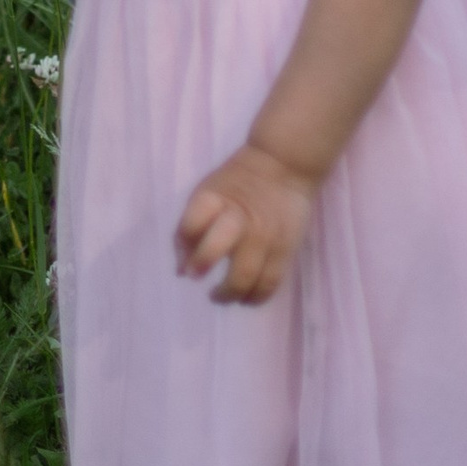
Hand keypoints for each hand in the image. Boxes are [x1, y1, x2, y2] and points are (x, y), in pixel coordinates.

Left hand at [177, 143, 316, 304]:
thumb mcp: (207, 193)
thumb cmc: (237, 183)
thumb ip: (190, 229)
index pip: (191, 224)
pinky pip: (270, 283)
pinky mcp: (285, 250)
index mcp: (214, 199)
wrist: (283, 166)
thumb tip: (181, 271)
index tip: (185, 261)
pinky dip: (256, 297)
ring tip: (222, 296)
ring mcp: (265, 236)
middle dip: (203, 266)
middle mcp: (239, 218)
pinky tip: (245, 299)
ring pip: (247, 276)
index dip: (184, 245)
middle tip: (199, 278)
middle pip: (217, 248)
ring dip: (230, 294)